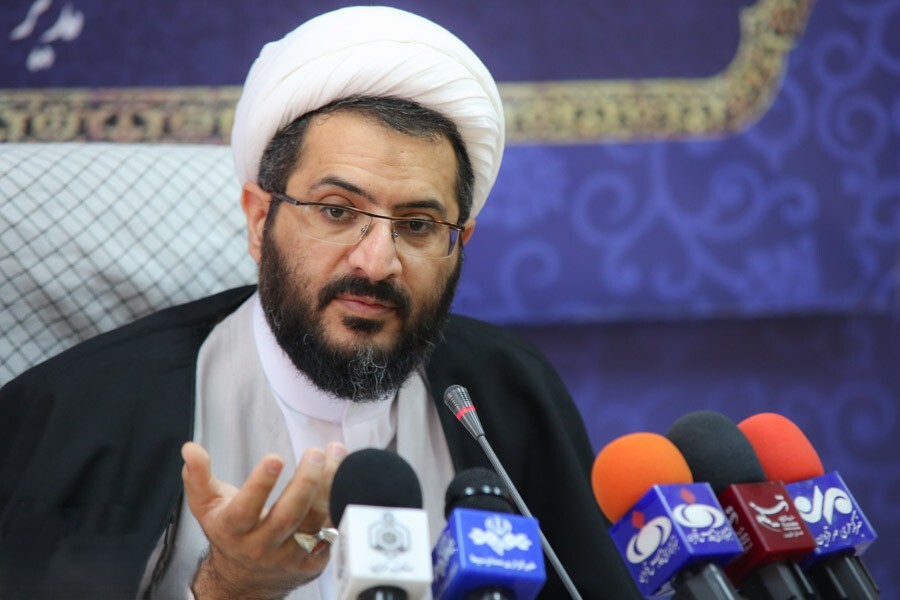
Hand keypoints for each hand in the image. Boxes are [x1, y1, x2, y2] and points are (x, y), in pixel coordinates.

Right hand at [181, 441, 346, 599]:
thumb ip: (198, 476)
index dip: (260, 485)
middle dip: (304, 482)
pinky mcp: (312, 562)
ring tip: (335, 455)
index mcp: (234, 530)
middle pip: (288, 515)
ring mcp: (289, 556)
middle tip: (315, 453)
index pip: (246, 509)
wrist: (244, 580)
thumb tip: (190, 448)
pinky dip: (341, 505)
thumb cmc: (230, 533)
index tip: (275, 458)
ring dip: (329, 485)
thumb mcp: (207, 506)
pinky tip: (348, 478)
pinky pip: (332, 532)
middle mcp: (261, 546)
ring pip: (315, 521)